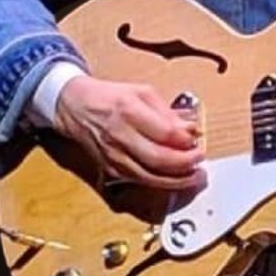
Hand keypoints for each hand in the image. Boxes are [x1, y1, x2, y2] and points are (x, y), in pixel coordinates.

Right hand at [53, 76, 204, 189]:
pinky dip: (162, 182)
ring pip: (151, 177)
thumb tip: (190, 129)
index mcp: (129, 111)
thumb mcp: (142, 92)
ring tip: (195, 176)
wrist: (74, 107)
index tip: (199, 139)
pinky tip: (176, 178)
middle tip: (200, 159)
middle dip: (186, 163)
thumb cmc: (109, 97)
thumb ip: (168, 112)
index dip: (187, 141)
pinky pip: (142, 181)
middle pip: (159, 159)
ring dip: (178, 180)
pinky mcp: (112, 169)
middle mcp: (120, 137)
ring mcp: (114, 156)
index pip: (165, 134)